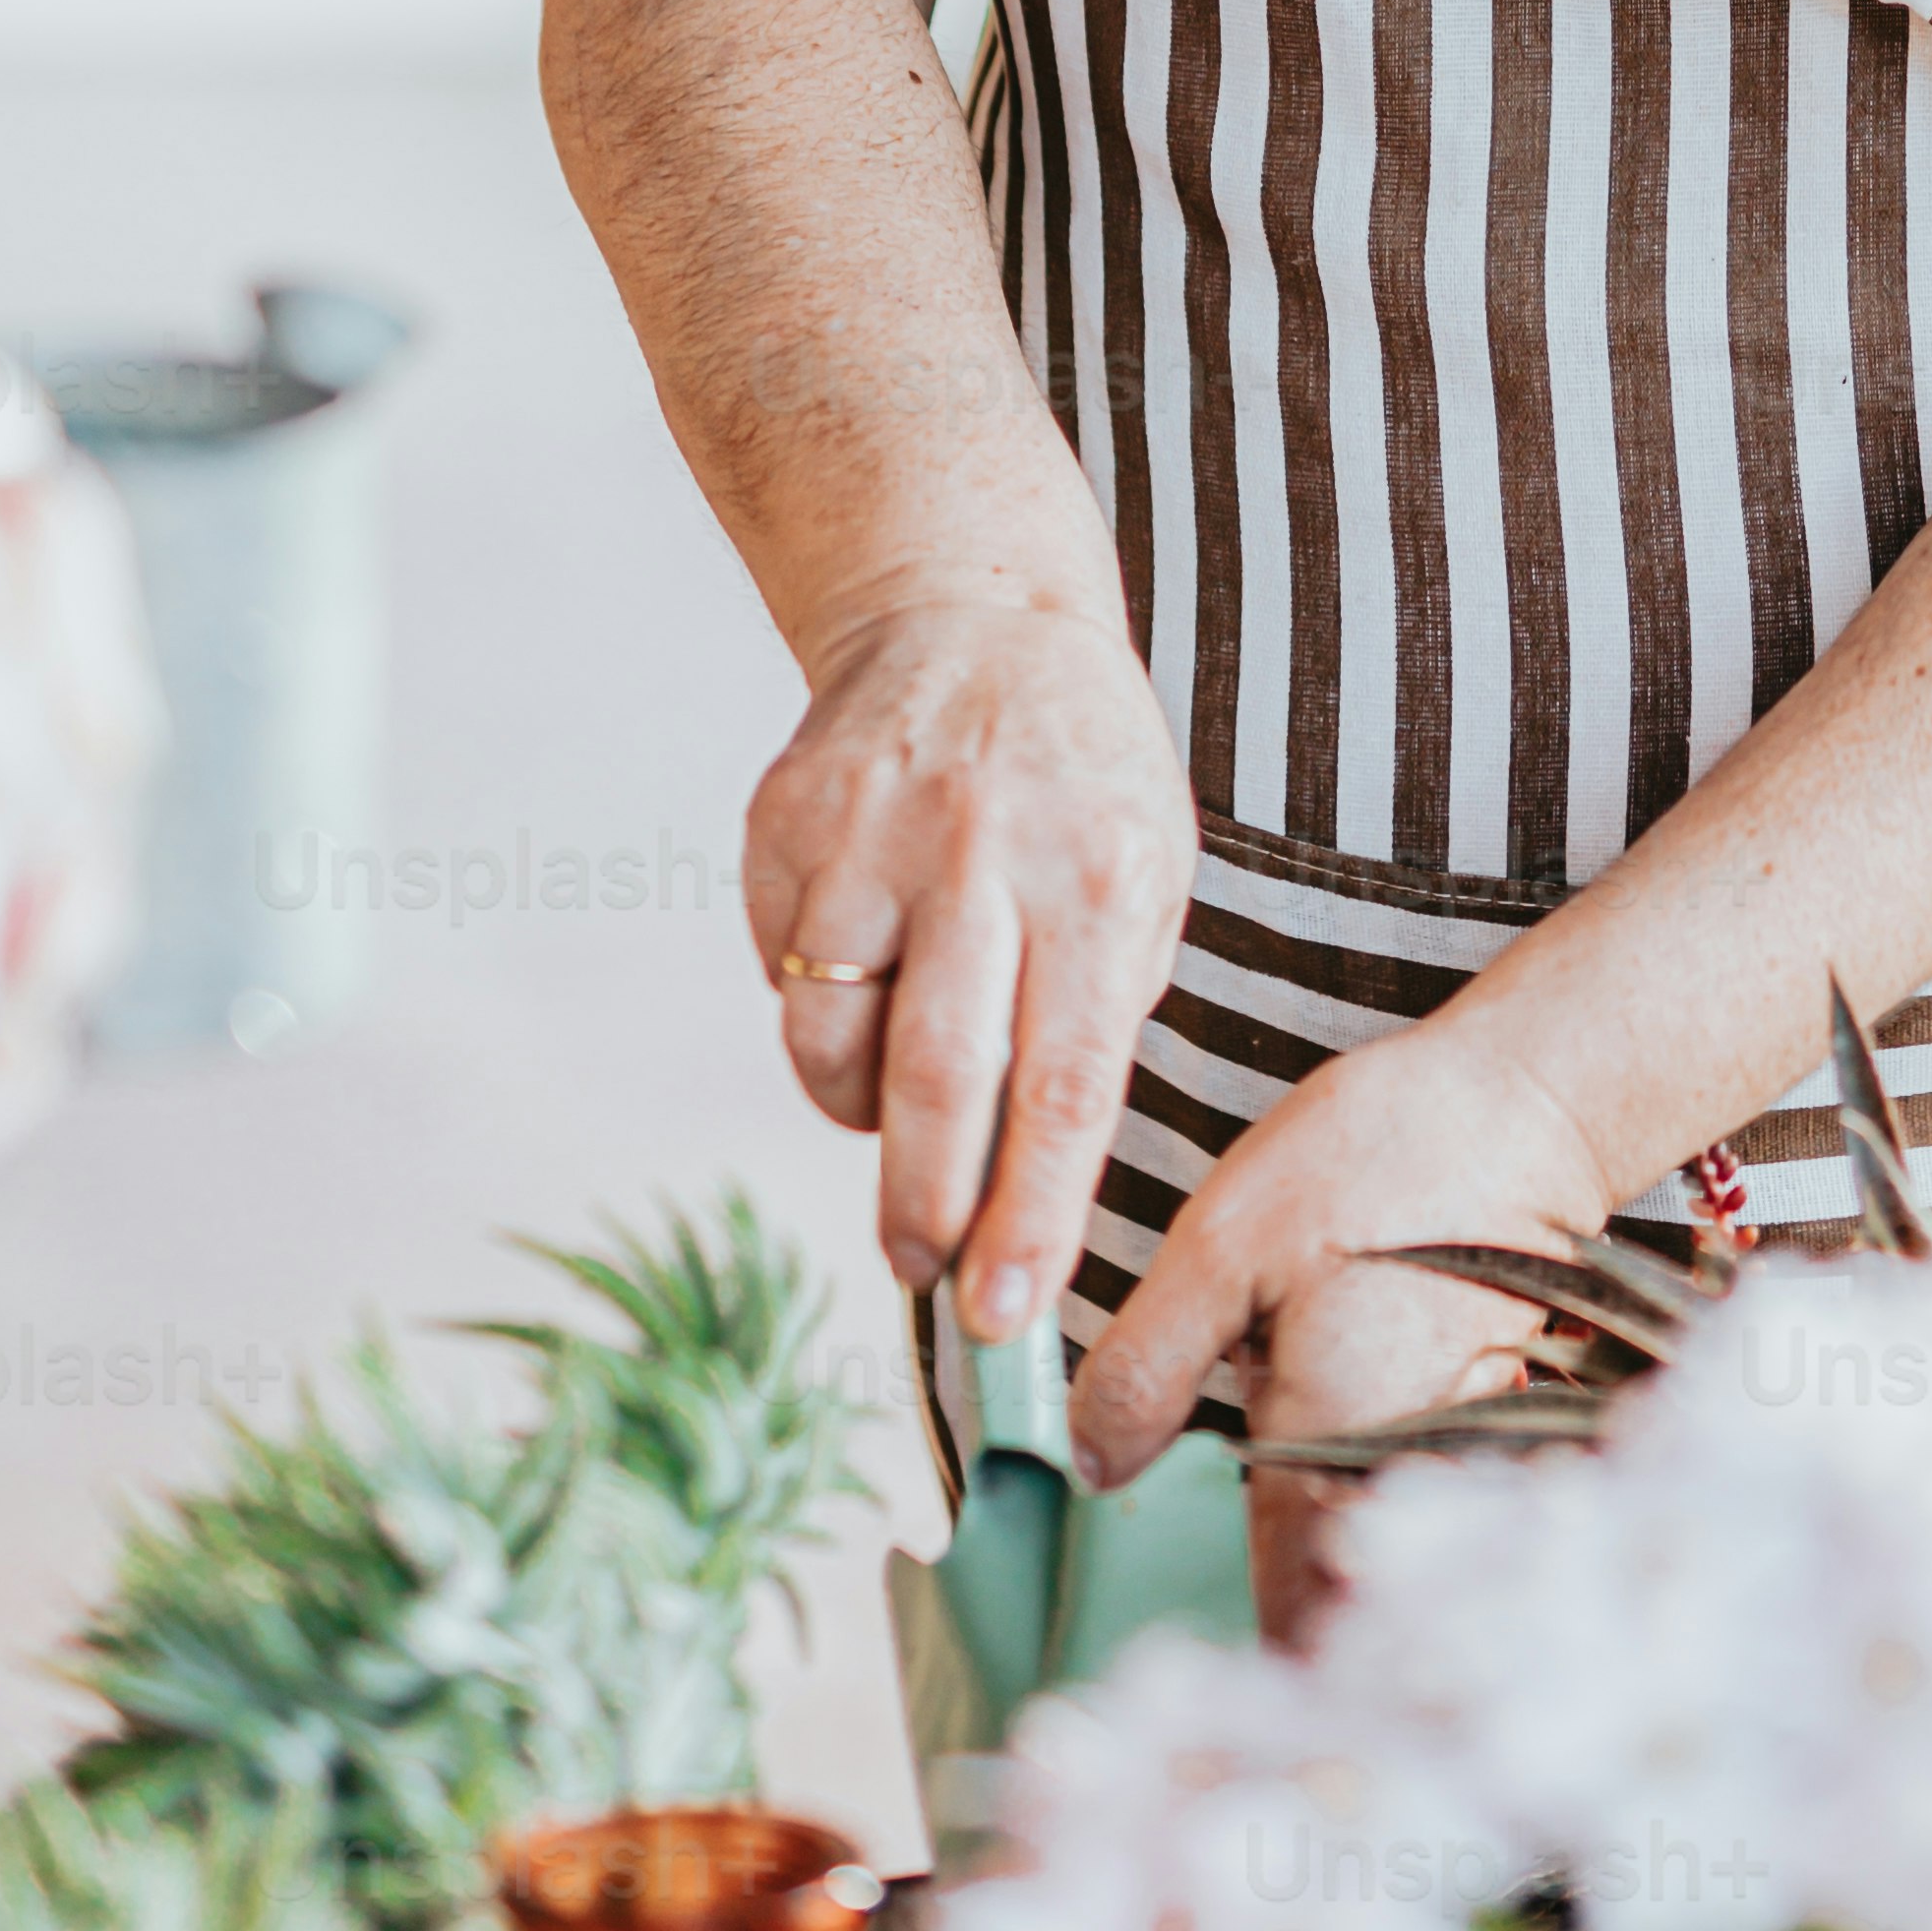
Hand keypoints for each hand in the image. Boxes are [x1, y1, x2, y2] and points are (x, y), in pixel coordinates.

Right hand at [741, 589, 1194, 1334]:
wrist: (969, 615)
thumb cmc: (1080, 785)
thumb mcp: (1148, 877)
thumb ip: (1098, 1017)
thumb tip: (1029, 1189)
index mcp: (1102, 879)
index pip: (1066, 1085)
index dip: (1029, 1214)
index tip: (1004, 1315)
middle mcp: (986, 852)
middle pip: (940, 1077)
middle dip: (924, 1205)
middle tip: (920, 1271)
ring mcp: (872, 832)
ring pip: (833, 1039)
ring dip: (860, 1109)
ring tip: (896, 1099)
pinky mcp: (785, 820)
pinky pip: (783, 974)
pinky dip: (818, 1012)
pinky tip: (865, 965)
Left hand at [1070, 1001, 1618, 1638]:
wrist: (1530, 1102)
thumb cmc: (1379, 1161)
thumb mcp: (1224, 1244)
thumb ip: (1148, 1366)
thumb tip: (1093, 1467)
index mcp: (1329, 1452)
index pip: (1281, 1620)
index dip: (1241, 1681)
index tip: (1180, 1706)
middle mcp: (1400, 1477)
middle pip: (1339, 1611)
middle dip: (1286, 1650)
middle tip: (1206, 1670)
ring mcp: (1452, 1455)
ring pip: (1377, 1566)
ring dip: (1329, 1595)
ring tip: (1257, 1598)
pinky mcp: (1477, 1417)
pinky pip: (1409, 1508)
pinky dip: (1369, 1529)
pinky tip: (1322, 1506)